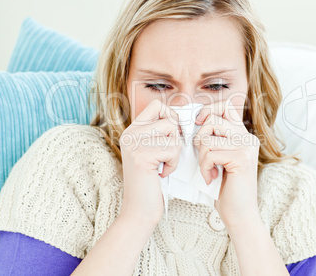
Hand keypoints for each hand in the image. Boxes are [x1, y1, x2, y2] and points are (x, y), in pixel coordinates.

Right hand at [119, 99, 182, 225]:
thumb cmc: (153, 182)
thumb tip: (184, 115)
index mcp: (133, 130)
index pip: (157, 105)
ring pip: (172, 132)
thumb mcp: (155, 152)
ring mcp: (133, 143)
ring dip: (175, 152)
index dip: (172, 116)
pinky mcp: (140, 155)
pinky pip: (172, 149)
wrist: (140, 210)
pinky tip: (162, 173)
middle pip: (168, 117)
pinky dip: (173, 163)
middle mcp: (130, 133)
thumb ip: (162, 133)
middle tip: (168, 154)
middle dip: (176, 137)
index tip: (174, 134)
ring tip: (164, 165)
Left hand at [192, 99, 260, 227]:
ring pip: (209, 138)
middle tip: (202, 156)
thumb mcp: (216, 157)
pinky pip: (211, 154)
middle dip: (200, 137)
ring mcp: (246, 147)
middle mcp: (247, 137)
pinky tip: (211, 178)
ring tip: (207, 170)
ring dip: (202, 157)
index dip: (208, 110)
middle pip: (214, 119)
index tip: (198, 123)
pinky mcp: (242, 158)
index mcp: (242, 135)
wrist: (238, 214)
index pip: (225, 107)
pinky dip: (205, 167)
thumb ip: (212, 139)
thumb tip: (194, 120)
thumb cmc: (223, 187)